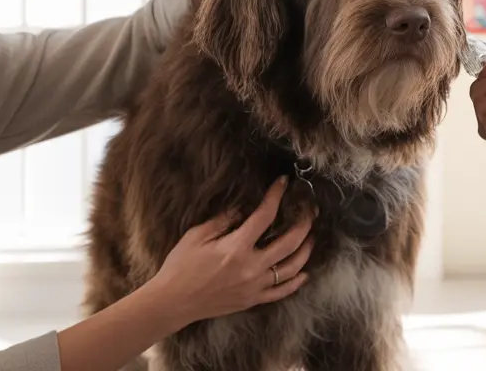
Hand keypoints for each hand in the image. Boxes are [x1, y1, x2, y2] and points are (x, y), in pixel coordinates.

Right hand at [150, 177, 313, 326]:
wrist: (173, 302)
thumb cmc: (181, 266)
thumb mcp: (197, 236)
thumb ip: (223, 220)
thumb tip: (243, 208)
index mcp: (236, 248)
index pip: (265, 216)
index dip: (276, 196)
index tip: (283, 183)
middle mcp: (251, 268)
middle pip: (290, 242)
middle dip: (304, 223)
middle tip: (310, 210)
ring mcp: (255, 286)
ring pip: (292, 268)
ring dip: (306, 250)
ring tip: (311, 237)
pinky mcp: (253, 300)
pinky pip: (282, 292)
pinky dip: (296, 282)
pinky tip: (304, 272)